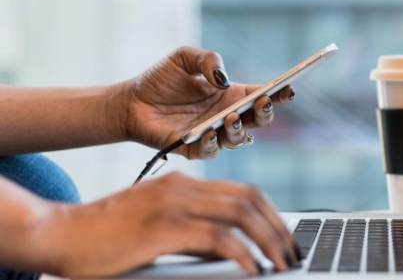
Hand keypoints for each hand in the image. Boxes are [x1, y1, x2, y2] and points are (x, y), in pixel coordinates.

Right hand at [39, 172, 298, 277]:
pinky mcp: (163, 227)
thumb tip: (231, 251)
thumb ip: (193, 232)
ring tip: (281, 264)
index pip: (243, 191)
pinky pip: (218, 238)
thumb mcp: (157, 227)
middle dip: (279, 227)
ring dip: (269, 240)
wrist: (58, 234)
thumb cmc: (105, 238)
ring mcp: (173, 204)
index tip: (286, 237)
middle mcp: (182, 187)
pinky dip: (243, 254)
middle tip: (292, 253)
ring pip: (241, 214)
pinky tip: (253, 269)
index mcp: (182, 184)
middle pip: (250, 199)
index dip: (272, 213)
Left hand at [116, 46, 294, 158]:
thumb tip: (223, 79)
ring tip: (231, 117)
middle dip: (265, 113)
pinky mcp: (193, 149)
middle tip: (262, 103)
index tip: (288, 88)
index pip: (263, 96)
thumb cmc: (160, 79)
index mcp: (231, 95)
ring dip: (239, 129)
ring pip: (239, 139)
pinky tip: (209, 132)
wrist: (130, 101)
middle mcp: (227, 116)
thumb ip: (207, 60)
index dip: (279, 94)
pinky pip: (210, 151)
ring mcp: (213, 134)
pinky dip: (212, 143)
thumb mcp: (184, 57)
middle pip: (259, 121)